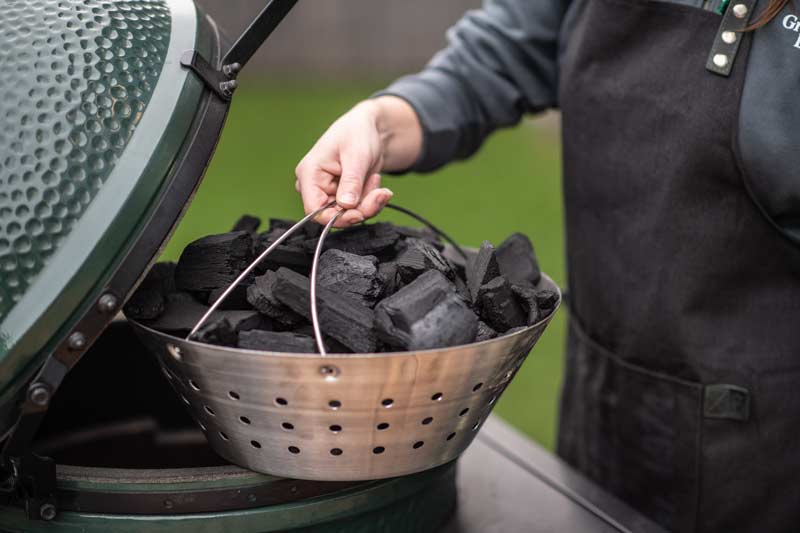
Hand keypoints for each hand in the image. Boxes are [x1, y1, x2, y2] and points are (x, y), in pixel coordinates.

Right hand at [295, 96, 422, 226]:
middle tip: (380, 194)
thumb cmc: (357, 133)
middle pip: (334, 215)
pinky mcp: (343, 195)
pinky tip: (374, 180)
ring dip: (368, 202)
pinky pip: (357, 209)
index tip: (359, 213)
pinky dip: (370, 199)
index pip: (314, 210)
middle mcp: (315, 186)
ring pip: (349, 214)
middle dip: (360, 208)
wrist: (371, 128)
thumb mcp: (356, 156)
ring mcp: (329, 192)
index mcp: (309, 174)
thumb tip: (346, 205)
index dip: (336, 218)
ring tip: (376, 179)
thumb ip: (350, 182)